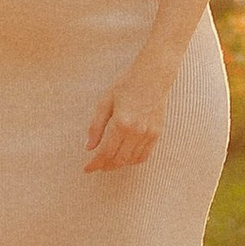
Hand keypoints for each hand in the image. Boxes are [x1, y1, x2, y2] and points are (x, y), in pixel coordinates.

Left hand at [84, 57, 170, 172]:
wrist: (152, 76)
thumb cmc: (126, 85)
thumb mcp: (104, 102)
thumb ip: (96, 126)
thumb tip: (88, 147)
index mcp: (121, 123)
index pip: (105, 152)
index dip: (95, 164)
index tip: (87, 169)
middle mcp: (136, 131)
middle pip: (118, 159)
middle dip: (105, 166)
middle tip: (96, 166)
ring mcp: (148, 133)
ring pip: (131, 160)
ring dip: (118, 164)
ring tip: (108, 163)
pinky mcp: (157, 133)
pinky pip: (144, 155)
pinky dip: (133, 160)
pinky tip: (125, 157)